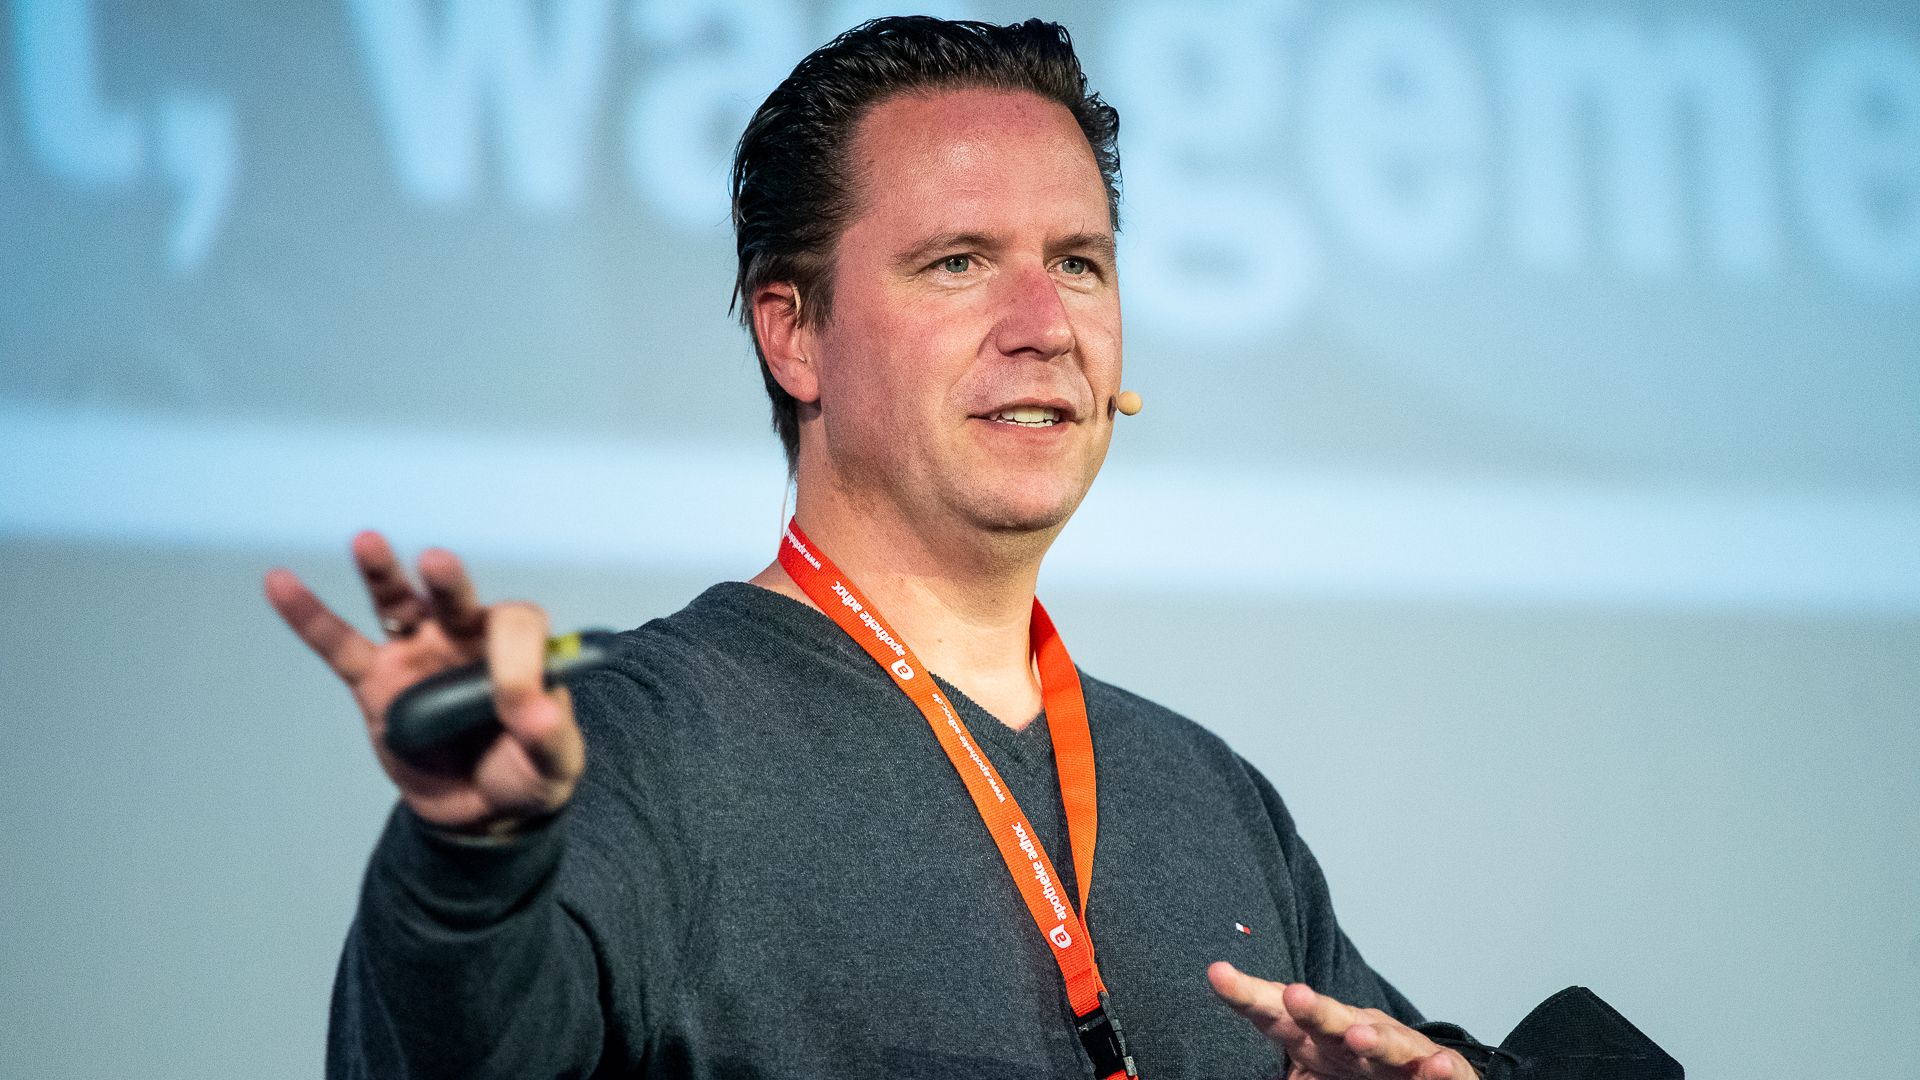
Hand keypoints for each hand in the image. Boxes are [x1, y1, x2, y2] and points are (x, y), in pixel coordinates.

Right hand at [264, 531, 584, 831]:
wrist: (481, 810)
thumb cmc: (526, 772)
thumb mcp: (555, 764)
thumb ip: (550, 735)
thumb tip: (538, 711)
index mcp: (518, 649)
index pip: (517, 626)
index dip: (519, 657)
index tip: (521, 705)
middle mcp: (465, 639)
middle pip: (456, 598)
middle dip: (447, 581)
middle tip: (436, 562)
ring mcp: (417, 654)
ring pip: (397, 604)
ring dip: (382, 574)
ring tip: (366, 543)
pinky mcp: (375, 682)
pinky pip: (337, 645)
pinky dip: (308, 616)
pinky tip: (280, 583)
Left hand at [1209, 962, 1475, 1079]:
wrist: (1419, 1076)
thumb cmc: (1349, 1074)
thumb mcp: (1302, 1075)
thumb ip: (1273, 1073)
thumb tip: (1219, 1073)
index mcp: (1311, 1037)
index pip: (1272, 1011)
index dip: (1246, 993)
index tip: (1217, 974)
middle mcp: (1352, 1035)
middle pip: (1328, 1019)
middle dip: (1313, 1008)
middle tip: (1293, 996)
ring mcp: (1395, 1050)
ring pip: (1384, 1042)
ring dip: (1372, 1039)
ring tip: (1356, 1037)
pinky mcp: (1438, 1070)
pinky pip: (1439, 1070)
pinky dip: (1439, 1070)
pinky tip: (1437, 1067)